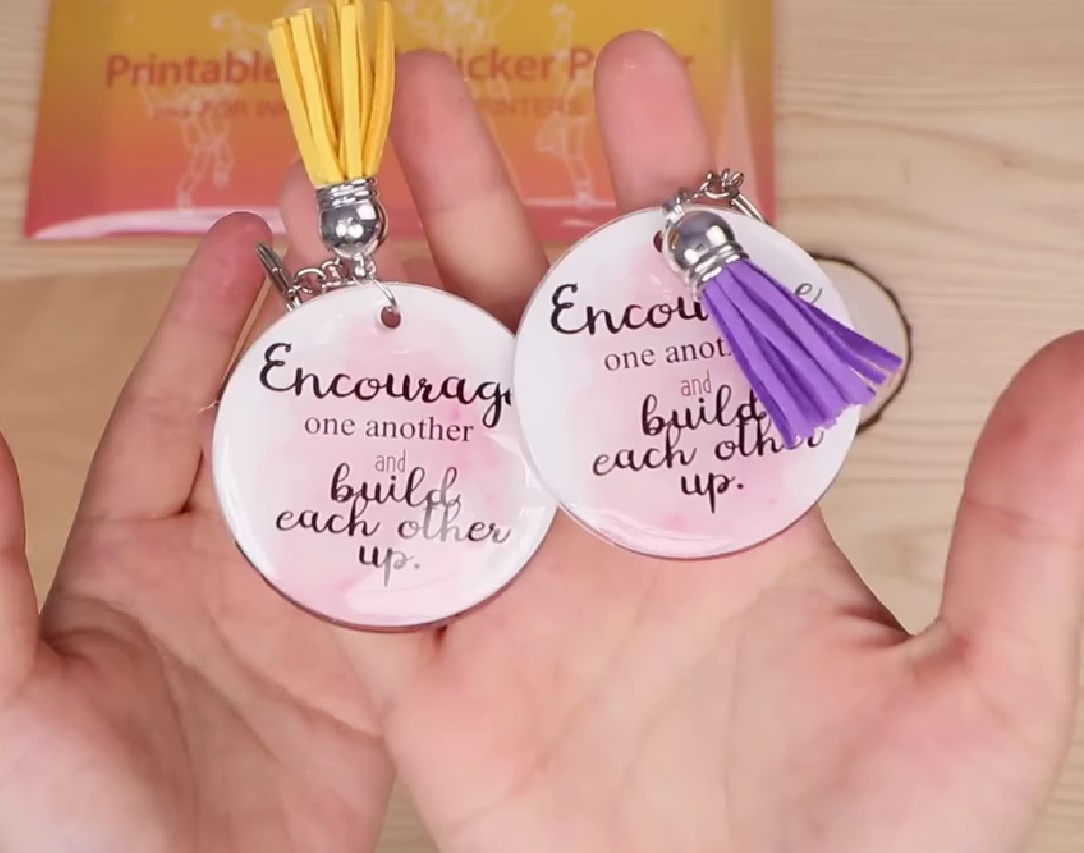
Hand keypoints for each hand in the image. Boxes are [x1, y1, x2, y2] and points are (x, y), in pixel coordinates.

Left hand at [0, 216, 390, 851]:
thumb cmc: (67, 832)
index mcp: (132, 550)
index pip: (172, 407)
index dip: (205, 321)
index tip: (245, 239)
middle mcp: (223, 563)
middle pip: (277, 425)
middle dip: (318, 339)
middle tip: (376, 254)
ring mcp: (302, 611)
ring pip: (354, 482)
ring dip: (395, 410)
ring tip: (452, 331)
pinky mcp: (370, 669)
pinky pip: (413, 574)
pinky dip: (451, 518)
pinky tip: (495, 457)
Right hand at [323, 34, 1083, 852]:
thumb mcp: (972, 707)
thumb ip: (1023, 541)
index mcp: (728, 503)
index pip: (691, 311)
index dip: (666, 188)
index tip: (639, 78)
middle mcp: (605, 523)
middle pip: (528, 328)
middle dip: (477, 197)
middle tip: (432, 89)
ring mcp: (509, 591)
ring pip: (427, 417)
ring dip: (376, 309)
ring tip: (325, 201)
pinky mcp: (429, 674)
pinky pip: (352, 563)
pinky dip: (306, 485)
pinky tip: (269, 386)